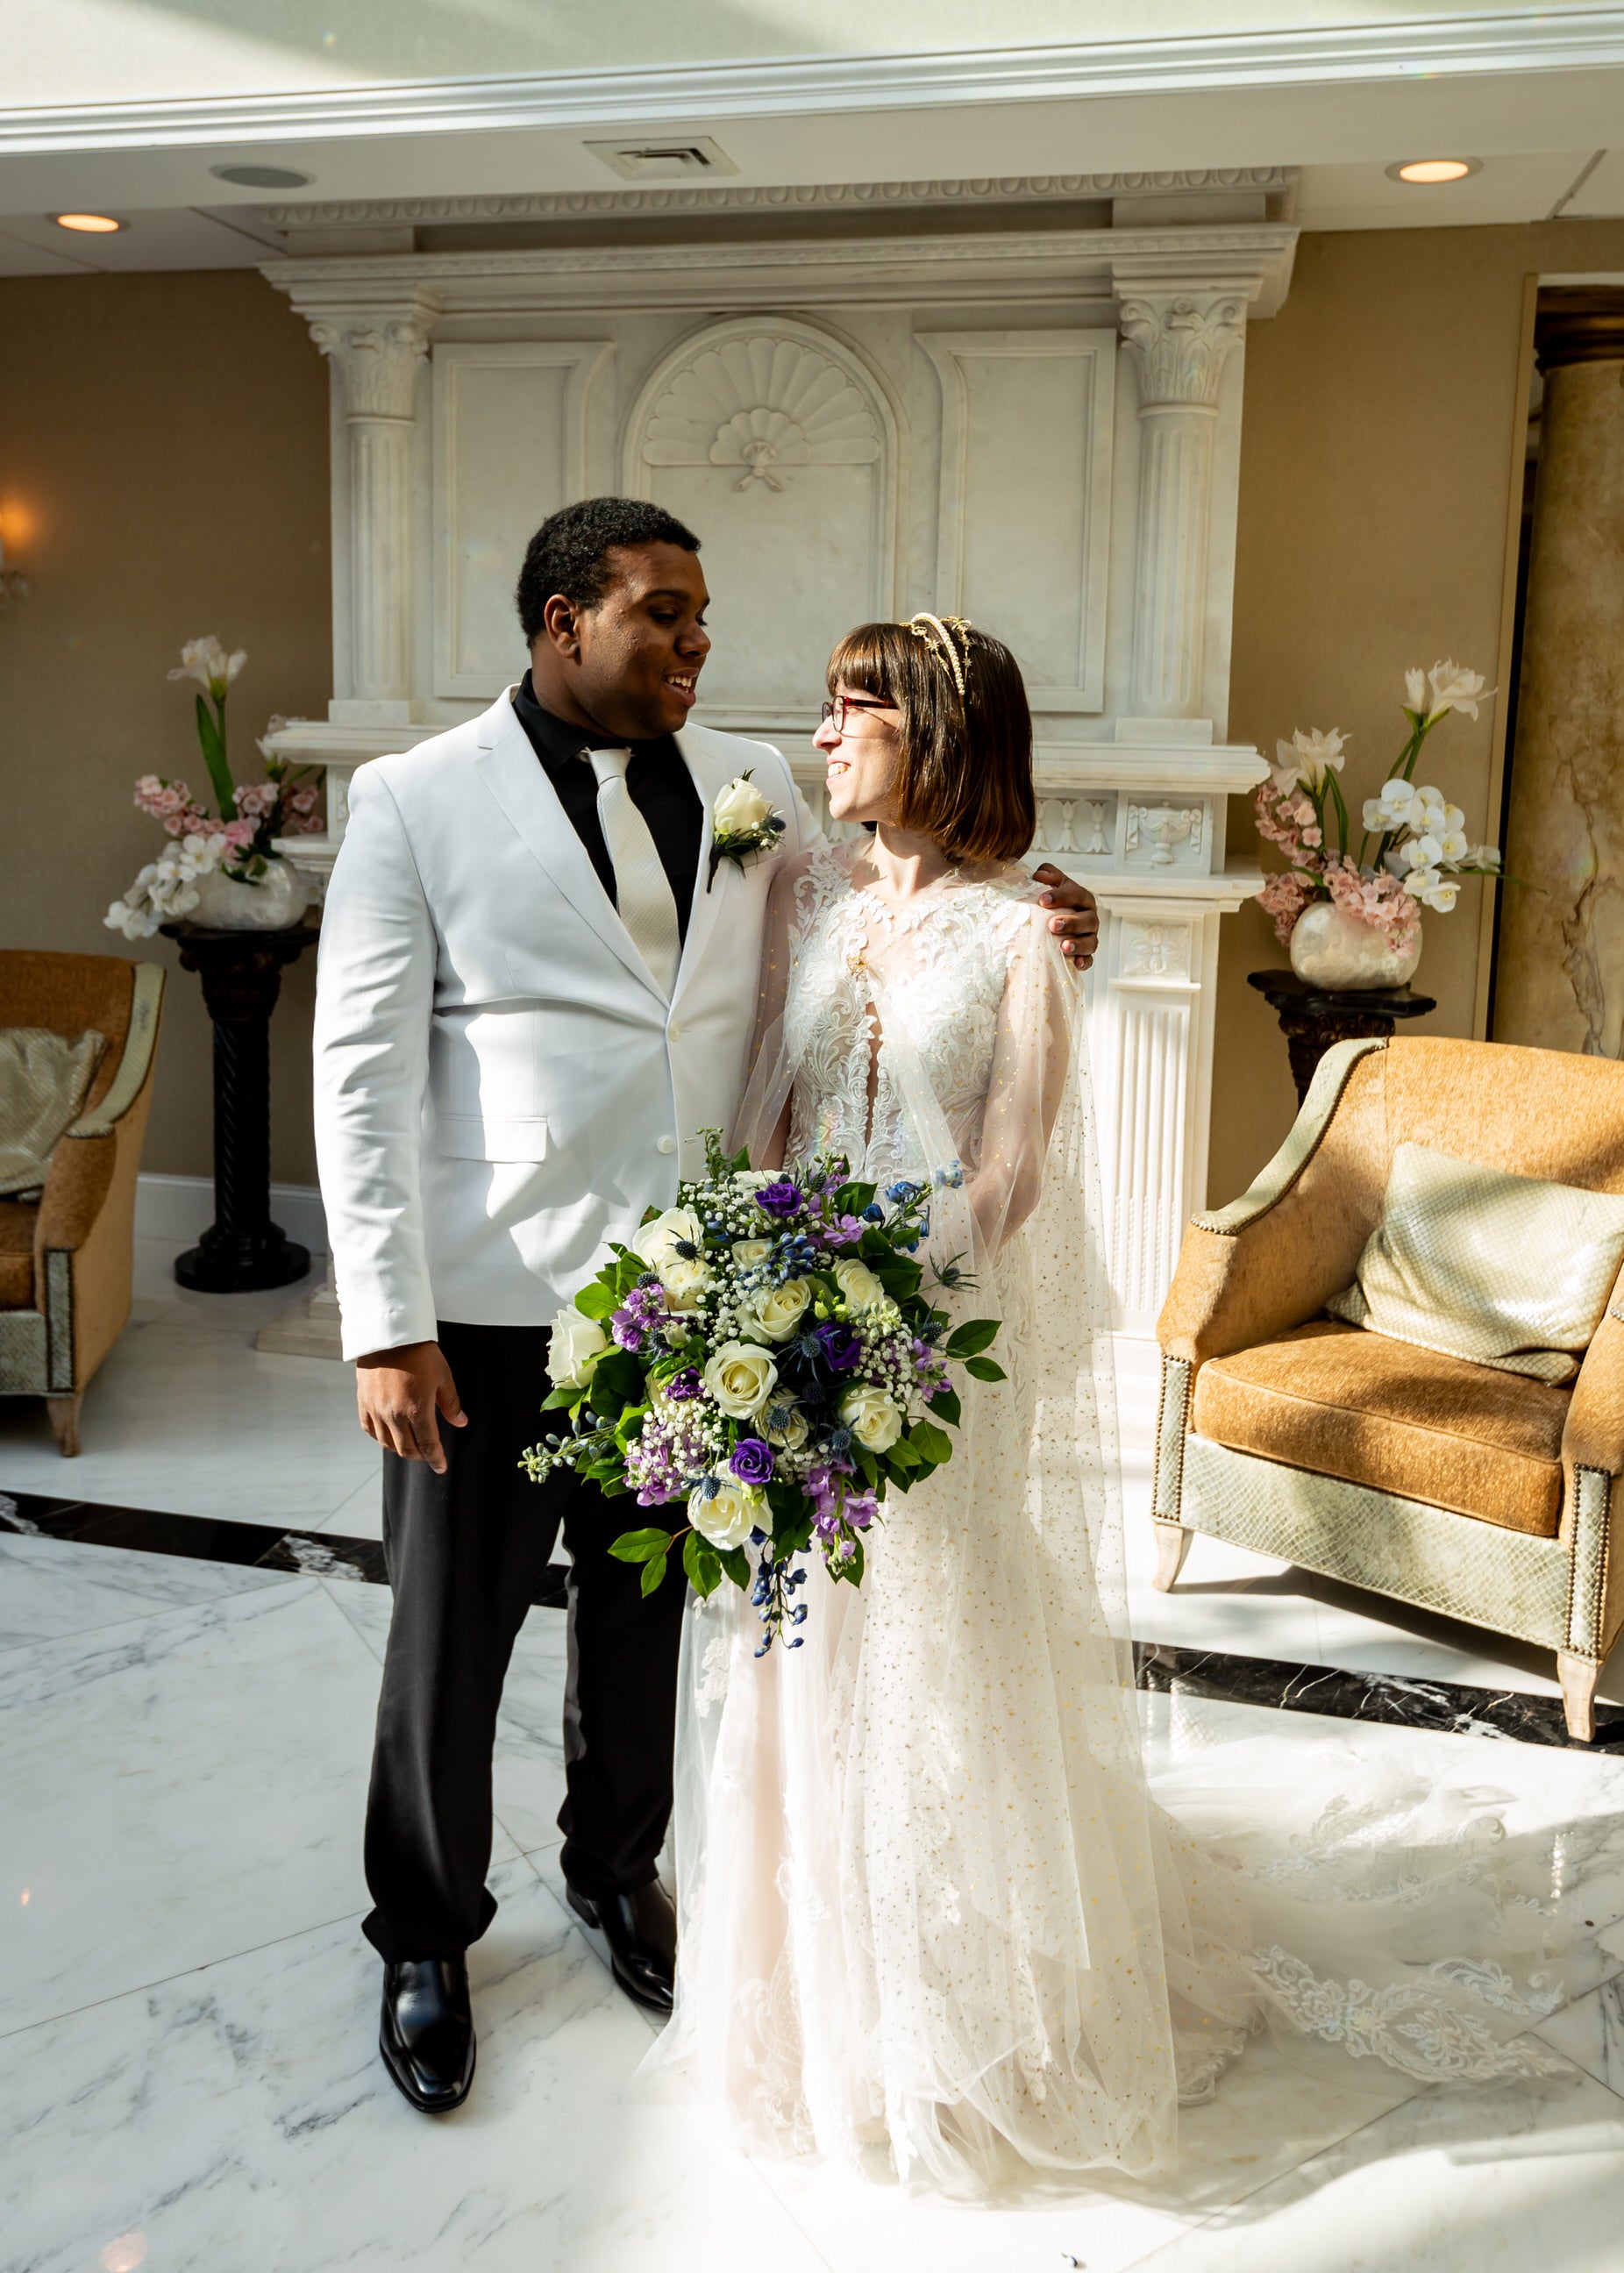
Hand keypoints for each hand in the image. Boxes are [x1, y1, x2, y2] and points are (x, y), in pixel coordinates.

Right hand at [355, 1340, 467, 1473]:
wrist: (389, 1335)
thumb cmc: (419, 1353)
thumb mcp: (443, 1376)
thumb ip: (451, 1403)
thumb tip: (460, 1423)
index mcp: (417, 1409)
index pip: (428, 1445)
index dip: (436, 1459)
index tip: (441, 1467)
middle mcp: (394, 1414)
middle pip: (406, 1449)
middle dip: (420, 1456)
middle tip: (428, 1455)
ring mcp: (376, 1410)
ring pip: (387, 1443)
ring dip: (400, 1449)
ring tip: (410, 1445)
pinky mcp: (363, 1402)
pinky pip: (369, 1430)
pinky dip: (380, 1437)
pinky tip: (389, 1435)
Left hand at [1031, 863, 1098, 970]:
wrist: (1051, 923)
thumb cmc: (1050, 902)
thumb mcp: (1050, 885)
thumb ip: (1047, 875)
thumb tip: (1039, 875)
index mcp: (1082, 898)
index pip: (1076, 894)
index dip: (1061, 896)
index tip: (1043, 900)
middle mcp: (1089, 917)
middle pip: (1088, 919)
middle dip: (1071, 922)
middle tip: (1053, 925)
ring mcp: (1089, 936)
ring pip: (1091, 941)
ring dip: (1078, 944)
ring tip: (1063, 946)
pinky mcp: (1085, 954)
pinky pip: (1089, 960)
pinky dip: (1083, 961)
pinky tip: (1074, 963)